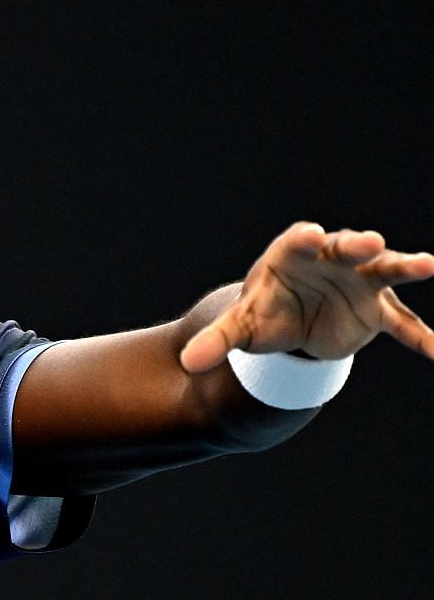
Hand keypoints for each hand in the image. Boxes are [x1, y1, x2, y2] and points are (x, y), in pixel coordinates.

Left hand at [180, 222, 433, 371]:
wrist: (292, 326)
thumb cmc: (263, 314)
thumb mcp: (239, 328)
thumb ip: (217, 341)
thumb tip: (189, 364)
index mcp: (291, 256)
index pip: (296, 242)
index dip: (303, 239)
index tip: (311, 235)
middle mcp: (331, 261)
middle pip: (346, 247)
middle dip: (357, 245)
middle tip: (369, 242)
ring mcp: (359, 282)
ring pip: (384, 271)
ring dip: (404, 267)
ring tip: (428, 265)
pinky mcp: (377, 310)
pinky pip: (402, 323)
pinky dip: (419, 337)